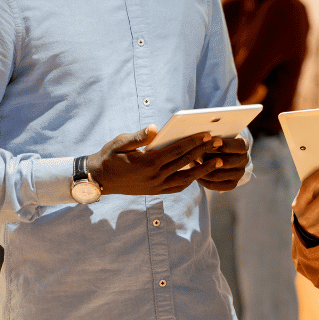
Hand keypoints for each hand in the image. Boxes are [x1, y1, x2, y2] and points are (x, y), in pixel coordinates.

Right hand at [87, 126, 222, 195]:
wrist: (99, 179)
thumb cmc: (109, 156)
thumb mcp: (120, 142)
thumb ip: (139, 136)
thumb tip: (155, 128)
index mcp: (148, 163)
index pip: (176, 151)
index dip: (193, 142)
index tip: (207, 134)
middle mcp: (155, 177)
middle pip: (184, 163)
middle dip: (203, 152)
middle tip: (218, 143)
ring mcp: (156, 186)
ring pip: (185, 178)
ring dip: (203, 170)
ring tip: (218, 161)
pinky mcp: (155, 191)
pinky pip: (178, 187)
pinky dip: (190, 179)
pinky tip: (198, 172)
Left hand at [199, 135, 249, 191]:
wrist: (220, 153)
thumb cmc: (215, 140)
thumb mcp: (217, 134)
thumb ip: (214, 132)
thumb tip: (207, 132)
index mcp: (244, 145)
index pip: (239, 146)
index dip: (226, 145)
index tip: (211, 143)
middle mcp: (244, 160)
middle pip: (227, 162)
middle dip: (210, 159)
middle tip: (195, 155)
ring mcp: (239, 173)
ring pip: (218, 175)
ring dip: (203, 170)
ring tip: (191, 163)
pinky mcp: (232, 184)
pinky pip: (215, 186)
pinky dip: (203, 181)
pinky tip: (195, 174)